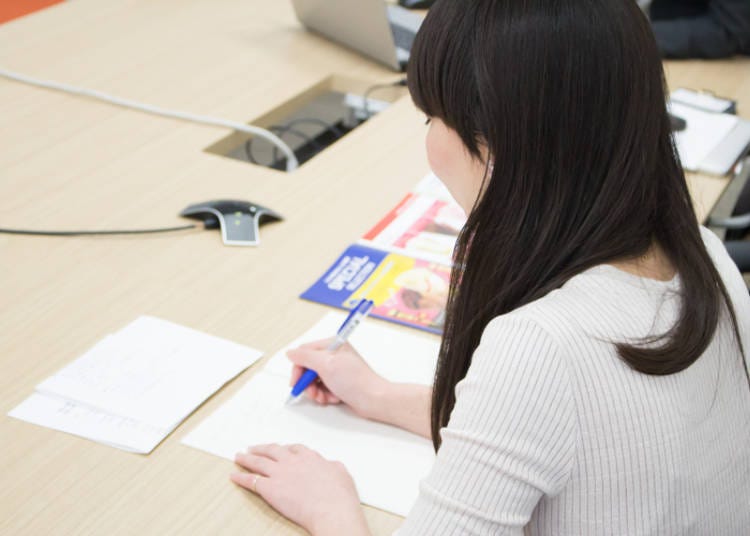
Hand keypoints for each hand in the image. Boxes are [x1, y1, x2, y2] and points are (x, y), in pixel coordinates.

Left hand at [231, 443, 368, 535]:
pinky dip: (241, 478)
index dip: (284, 448)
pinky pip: (251, 481)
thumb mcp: (341, 473)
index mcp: (310, 457)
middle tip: (253, 448)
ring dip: (246, 458)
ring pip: (258, 462)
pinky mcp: (270, 489)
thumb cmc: (339, 496)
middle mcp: (292, 461)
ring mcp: (280, 474)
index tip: (280, 448)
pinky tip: (234, 476)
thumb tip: (329, 465)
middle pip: (272, 451)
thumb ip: (331, 466)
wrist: (331, 510)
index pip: (294, 448)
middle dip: (261, 448)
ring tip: (239, 457)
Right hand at [286, 339, 387, 418]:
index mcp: (332, 344)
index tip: (296, 382)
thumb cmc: (355, 380)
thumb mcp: (326, 365)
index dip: (298, 368)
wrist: (374, 399)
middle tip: (312, 392)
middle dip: (308, 383)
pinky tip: (333, 398)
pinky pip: (323, 388)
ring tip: (324, 397)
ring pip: (314, 380)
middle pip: (308, 367)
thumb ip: (305, 357)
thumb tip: (290, 353)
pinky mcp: (339, 382)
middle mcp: (334, 355)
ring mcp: (337, 369)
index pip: (304, 352)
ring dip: (316, 391)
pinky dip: (325, 395)